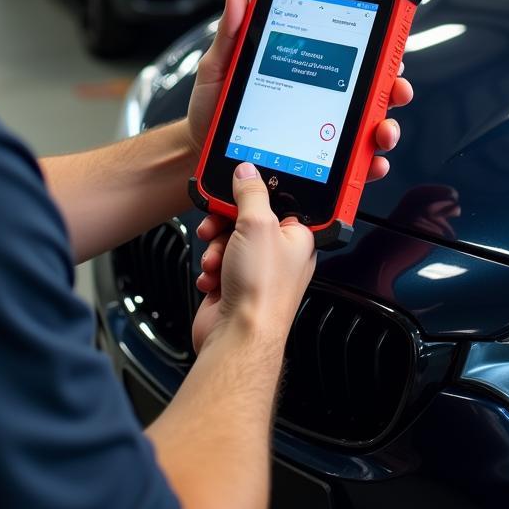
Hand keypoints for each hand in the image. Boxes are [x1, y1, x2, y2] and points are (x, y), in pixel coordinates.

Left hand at [186, 0, 413, 184]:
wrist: (199, 152)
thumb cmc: (212, 110)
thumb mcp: (218, 68)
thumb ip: (231, 33)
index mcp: (303, 71)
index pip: (347, 55)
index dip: (374, 48)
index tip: (387, 45)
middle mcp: (319, 100)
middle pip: (368, 90)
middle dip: (392, 87)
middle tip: (394, 87)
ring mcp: (321, 132)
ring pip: (368, 126)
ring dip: (386, 127)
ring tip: (382, 129)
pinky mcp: (318, 161)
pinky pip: (350, 164)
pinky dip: (368, 164)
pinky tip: (371, 162)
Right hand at [191, 163, 315, 353]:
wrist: (238, 337)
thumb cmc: (262, 291)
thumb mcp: (258, 224)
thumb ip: (251, 192)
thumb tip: (247, 172)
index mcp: (297, 237)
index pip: (278, 202)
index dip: (256, 194)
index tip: (239, 188)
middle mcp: (279, 254)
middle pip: (247, 219)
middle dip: (225, 223)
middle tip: (218, 224)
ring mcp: (256, 271)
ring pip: (228, 241)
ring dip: (216, 248)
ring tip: (217, 260)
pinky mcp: (234, 286)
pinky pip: (218, 264)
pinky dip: (211, 269)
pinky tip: (213, 278)